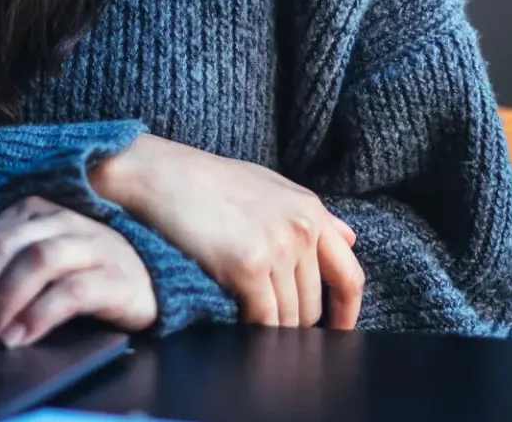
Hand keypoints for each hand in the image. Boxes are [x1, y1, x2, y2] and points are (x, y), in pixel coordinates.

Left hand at [0, 196, 156, 348]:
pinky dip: (41, 314)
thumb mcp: (20, 280)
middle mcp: (58, 221)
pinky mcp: (116, 275)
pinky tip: (21, 338)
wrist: (148, 281)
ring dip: (3, 301)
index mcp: (29, 214)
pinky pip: (74, 290)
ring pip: (36, 261)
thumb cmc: (77, 276)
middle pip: (0, 248)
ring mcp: (90, 244)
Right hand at [91, 135, 364, 328]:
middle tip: (275, 335)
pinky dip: (254, 333)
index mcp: (310, 211)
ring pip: (289, 318)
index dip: (346, 313)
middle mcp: (300, 229)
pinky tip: (238, 330)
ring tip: (253, 335)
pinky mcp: (247, 267)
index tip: (338, 332)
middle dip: (298, 326)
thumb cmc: (207, 182)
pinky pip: (263, 319)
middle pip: (314, 305)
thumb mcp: (269, 186)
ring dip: (273, 333)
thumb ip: (311, 216)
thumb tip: (352, 239)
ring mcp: (276, 248)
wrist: (159, 175)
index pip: (349, 276)